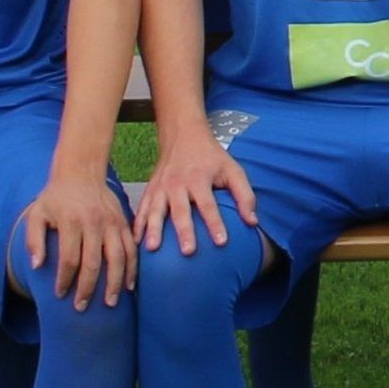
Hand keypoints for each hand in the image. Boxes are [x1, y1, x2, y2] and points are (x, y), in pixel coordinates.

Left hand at [23, 173, 137, 309]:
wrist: (81, 172)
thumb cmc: (56, 197)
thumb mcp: (36, 214)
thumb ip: (33, 240)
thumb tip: (37, 266)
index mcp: (71, 222)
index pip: (69, 259)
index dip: (65, 280)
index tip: (60, 294)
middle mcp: (94, 223)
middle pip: (94, 263)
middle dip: (88, 288)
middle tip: (82, 307)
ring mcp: (112, 223)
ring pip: (117, 258)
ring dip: (115, 283)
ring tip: (112, 302)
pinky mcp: (124, 222)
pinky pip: (131, 249)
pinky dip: (132, 268)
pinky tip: (130, 285)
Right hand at [140, 127, 258, 258]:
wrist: (183, 135)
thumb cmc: (211, 157)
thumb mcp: (233, 169)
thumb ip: (244, 195)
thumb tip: (253, 222)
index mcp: (199, 178)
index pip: (209, 205)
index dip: (216, 223)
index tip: (221, 242)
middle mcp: (177, 183)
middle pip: (180, 210)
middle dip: (184, 231)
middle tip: (188, 252)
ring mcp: (160, 187)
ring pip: (155, 210)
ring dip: (153, 229)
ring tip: (152, 248)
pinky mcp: (150, 189)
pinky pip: (142, 208)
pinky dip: (137, 224)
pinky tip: (135, 241)